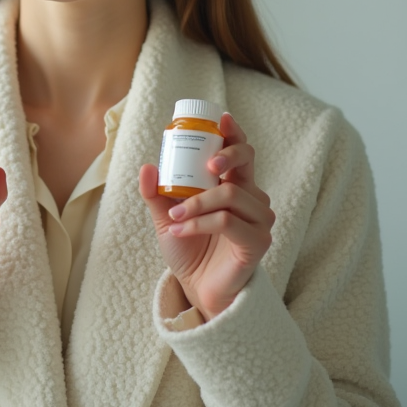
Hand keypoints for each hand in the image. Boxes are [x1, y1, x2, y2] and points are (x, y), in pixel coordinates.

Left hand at [138, 113, 274, 320]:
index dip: (234, 133)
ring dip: (195, 204)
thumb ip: (156, 194)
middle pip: (247, 162)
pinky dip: (198, 223)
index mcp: (233, 185)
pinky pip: (227, 221)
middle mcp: (251, 198)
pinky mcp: (257, 242)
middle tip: (206, 165)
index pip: (241, 151)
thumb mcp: (167, 217)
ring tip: (174, 217)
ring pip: (229, 195)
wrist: (197, 288)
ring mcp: (259, 220)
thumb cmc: (188, 248)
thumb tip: (148, 166)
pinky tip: (181, 231)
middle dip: (226, 155)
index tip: (221, 119)